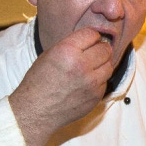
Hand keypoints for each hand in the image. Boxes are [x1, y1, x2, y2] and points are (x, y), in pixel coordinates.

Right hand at [10, 27, 112, 145]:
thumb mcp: (49, 55)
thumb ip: (70, 45)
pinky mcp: (95, 97)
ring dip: (102, 65)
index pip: (92, 34)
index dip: (91, 36)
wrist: (36, 111)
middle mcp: (82, 65)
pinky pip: (104, 83)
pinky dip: (99, 81)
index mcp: (67, 51)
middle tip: (94, 52)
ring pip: (109, 66)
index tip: (90, 40)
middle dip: (100, 49)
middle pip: (105, 49)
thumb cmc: (38, 82)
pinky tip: (87, 83)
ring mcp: (91, 83)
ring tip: (91, 68)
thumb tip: (91, 41)